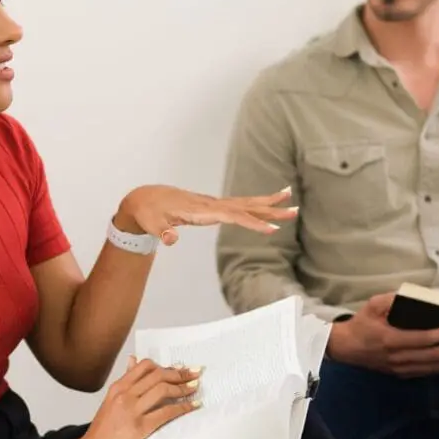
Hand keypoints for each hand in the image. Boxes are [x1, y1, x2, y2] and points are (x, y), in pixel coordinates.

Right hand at [65, 358, 200, 438]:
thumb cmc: (101, 431)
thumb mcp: (110, 401)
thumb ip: (125, 382)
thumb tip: (134, 360)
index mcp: (117, 387)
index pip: (145, 366)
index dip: (167, 366)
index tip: (181, 368)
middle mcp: (124, 395)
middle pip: (158, 375)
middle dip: (180, 373)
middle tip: (195, 373)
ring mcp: (131, 411)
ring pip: (163, 390)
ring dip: (184, 387)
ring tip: (195, 388)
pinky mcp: (139, 428)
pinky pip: (166, 412)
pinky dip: (183, 408)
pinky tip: (193, 406)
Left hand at [115, 185, 296, 246]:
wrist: (144, 199)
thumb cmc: (148, 212)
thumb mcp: (151, 223)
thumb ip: (163, 231)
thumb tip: (171, 239)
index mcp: (200, 210)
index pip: (232, 216)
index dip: (251, 223)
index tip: (271, 228)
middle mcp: (210, 204)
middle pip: (246, 206)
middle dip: (270, 209)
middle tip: (293, 209)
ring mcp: (213, 204)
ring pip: (245, 203)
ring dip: (268, 203)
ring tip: (290, 199)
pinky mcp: (213, 206)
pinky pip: (239, 205)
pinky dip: (255, 204)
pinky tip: (266, 205)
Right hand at [327, 293, 438, 377]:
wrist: (345, 348)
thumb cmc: (361, 324)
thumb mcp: (373, 305)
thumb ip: (393, 299)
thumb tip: (417, 295)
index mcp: (389, 340)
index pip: (421, 339)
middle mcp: (398, 358)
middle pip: (433, 356)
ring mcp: (401, 369)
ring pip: (434, 367)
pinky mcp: (404, 374)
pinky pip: (430, 371)